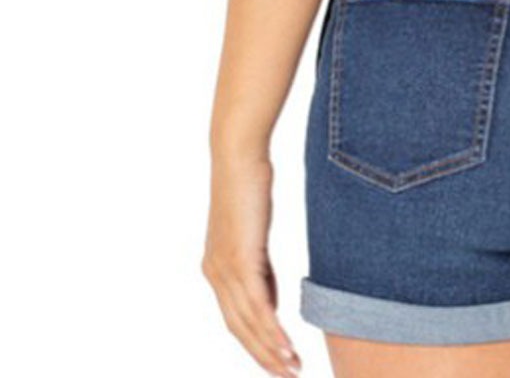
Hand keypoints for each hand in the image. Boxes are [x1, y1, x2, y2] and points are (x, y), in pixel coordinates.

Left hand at [202, 158, 300, 376]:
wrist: (237, 155)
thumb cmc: (249, 183)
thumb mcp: (254, 232)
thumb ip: (261, 268)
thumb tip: (271, 299)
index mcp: (216, 269)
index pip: (236, 319)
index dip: (256, 344)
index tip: (278, 362)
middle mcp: (215, 274)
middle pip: (239, 329)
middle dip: (264, 356)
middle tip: (288, 375)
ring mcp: (225, 269)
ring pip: (248, 323)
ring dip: (271, 350)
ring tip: (293, 368)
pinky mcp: (240, 259)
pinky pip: (257, 305)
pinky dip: (271, 330)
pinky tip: (286, 345)